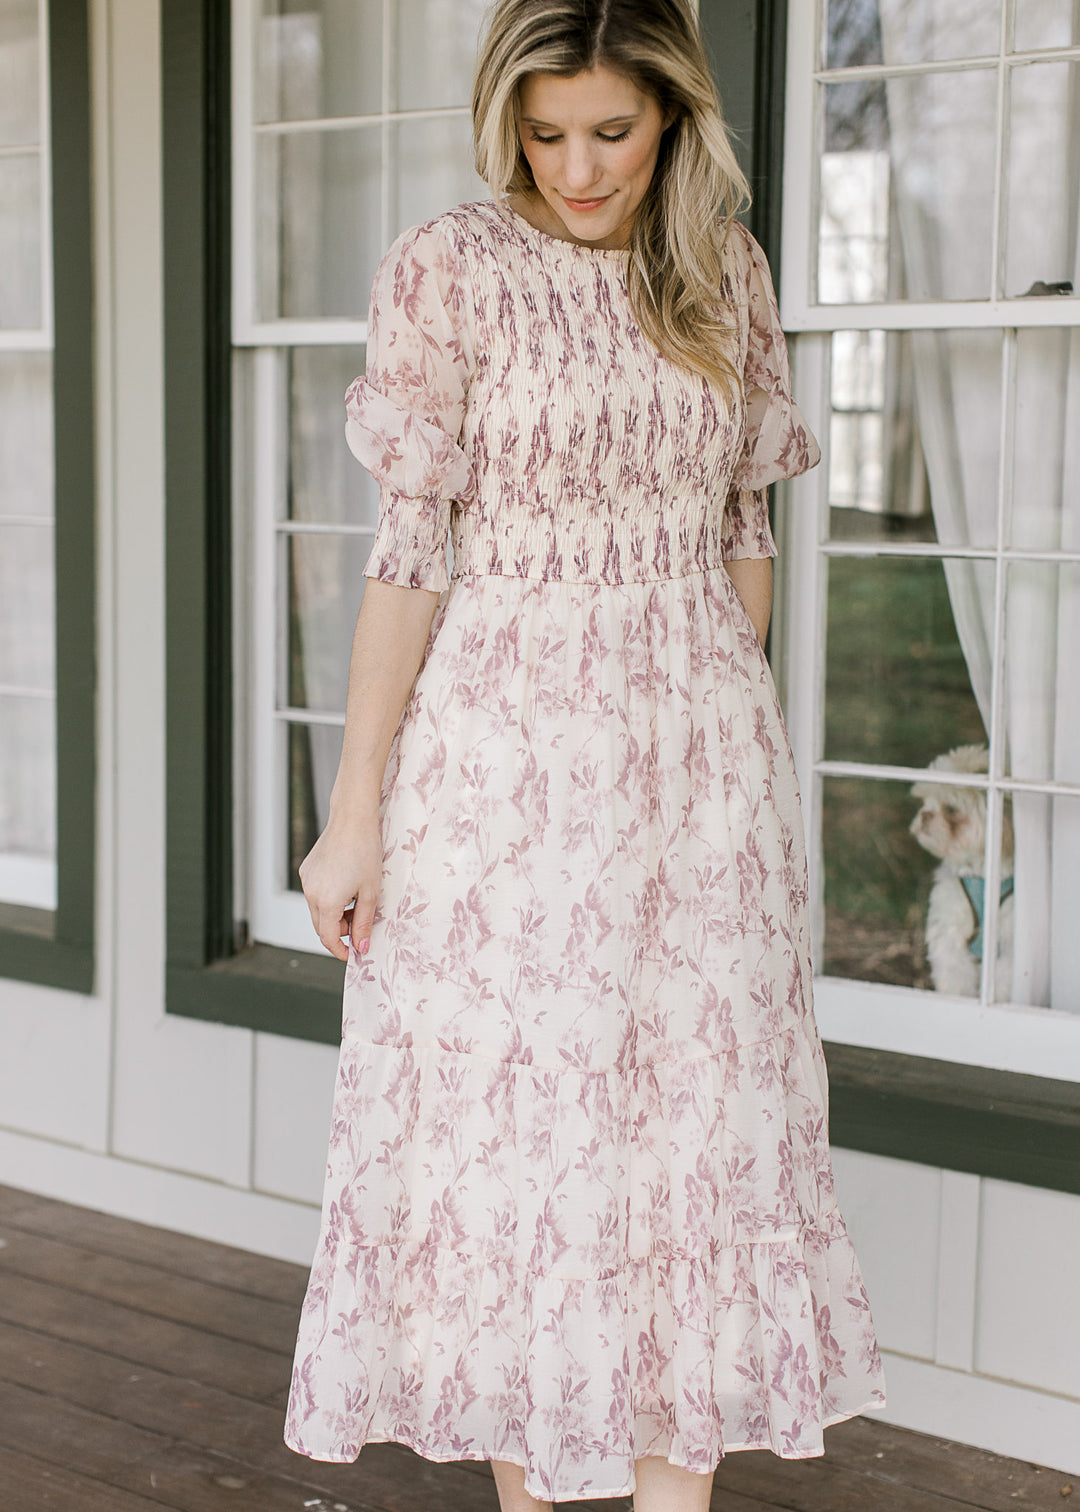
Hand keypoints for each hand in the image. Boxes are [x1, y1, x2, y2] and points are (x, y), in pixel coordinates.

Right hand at [298, 812, 381, 961]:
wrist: (352, 820)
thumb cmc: (366, 853)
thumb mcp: (371, 892)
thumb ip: (364, 923)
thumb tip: (360, 947)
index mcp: (327, 902)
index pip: (329, 938)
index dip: (341, 950)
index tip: (353, 954)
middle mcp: (311, 893)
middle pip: (322, 927)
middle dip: (340, 932)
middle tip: (360, 923)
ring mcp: (306, 881)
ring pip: (318, 911)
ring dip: (334, 915)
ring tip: (356, 901)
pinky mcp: (306, 871)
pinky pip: (315, 894)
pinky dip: (328, 899)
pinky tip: (345, 885)